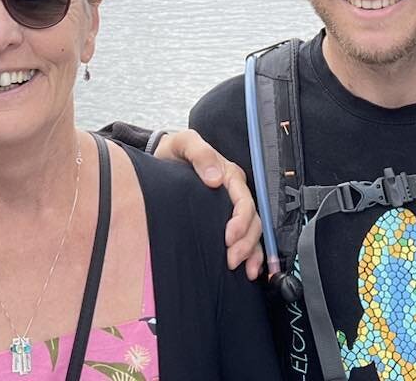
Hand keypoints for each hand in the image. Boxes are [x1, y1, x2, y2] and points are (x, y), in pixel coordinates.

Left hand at [153, 128, 263, 278]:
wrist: (162, 160)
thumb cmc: (175, 151)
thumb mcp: (184, 143)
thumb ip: (200, 154)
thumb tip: (215, 178)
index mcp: (230, 175)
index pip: (244, 200)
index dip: (240, 221)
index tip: (228, 237)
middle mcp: (235, 193)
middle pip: (252, 220)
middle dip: (246, 243)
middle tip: (232, 260)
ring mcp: (232, 209)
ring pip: (253, 232)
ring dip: (252, 252)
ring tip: (245, 271)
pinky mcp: (225, 221)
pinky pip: (246, 239)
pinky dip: (252, 256)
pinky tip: (249, 272)